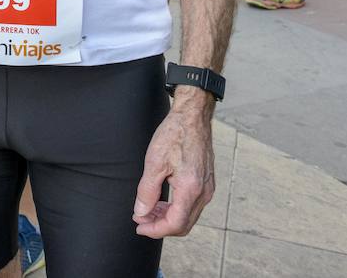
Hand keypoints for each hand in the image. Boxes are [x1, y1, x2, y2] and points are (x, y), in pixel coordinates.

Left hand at [133, 102, 215, 237]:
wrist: (192, 118)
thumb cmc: (174, 135)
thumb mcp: (154, 162)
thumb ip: (147, 191)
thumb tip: (140, 212)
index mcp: (191, 189)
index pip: (175, 223)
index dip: (155, 229)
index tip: (139, 226)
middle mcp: (204, 193)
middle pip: (183, 224)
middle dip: (160, 226)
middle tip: (140, 219)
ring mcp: (208, 189)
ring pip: (188, 216)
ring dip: (167, 218)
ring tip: (147, 210)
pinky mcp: (207, 183)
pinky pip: (192, 205)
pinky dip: (176, 209)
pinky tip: (161, 202)